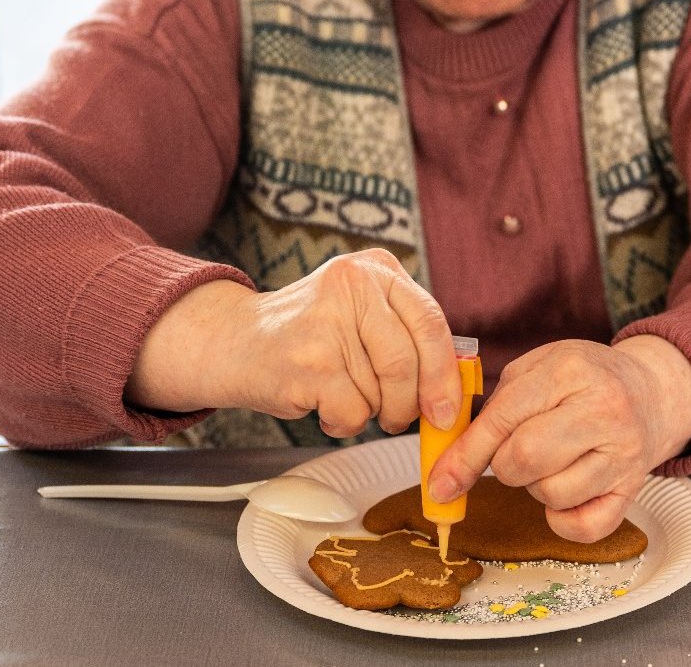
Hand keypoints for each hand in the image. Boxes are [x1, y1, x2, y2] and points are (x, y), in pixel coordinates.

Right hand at [127, 249, 460, 435]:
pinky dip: (343, 422)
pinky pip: (353, 411)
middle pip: (409, 360)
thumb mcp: (360, 311)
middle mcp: (352, 285)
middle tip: (400, 419)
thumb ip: (405, 333)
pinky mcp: (308, 363)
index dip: (444, 371)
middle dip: (412, 402)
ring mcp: (327, 323)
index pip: (429, 321)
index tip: (448, 408)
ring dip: (368, 410)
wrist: (234, 341)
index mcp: (375, 268)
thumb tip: (456, 385)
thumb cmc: (308, 335)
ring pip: (382, 391)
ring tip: (340, 393)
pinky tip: (321, 404)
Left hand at [427, 335, 690, 543]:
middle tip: (515, 454)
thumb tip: (450, 462)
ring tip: (552, 461)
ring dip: (536, 487)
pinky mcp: (634, 488)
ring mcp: (623, 452)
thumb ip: (495, 407)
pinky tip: (567, 491)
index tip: (440, 484)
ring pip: (552, 495)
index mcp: (569, 371)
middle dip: (504, 466)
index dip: (465, 456)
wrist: (651, 391)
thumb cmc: (584, 379)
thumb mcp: (539, 368)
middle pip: (525, 459)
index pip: (503, 420)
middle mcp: (603, 410)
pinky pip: (585, 527)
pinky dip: (564, 519)